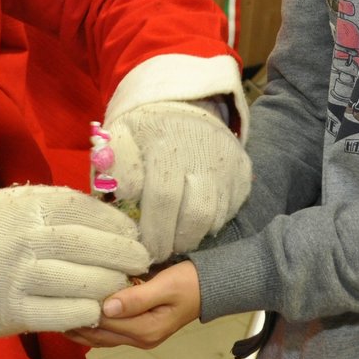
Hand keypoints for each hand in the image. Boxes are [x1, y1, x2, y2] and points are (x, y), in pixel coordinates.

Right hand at [0, 185, 148, 337]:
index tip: (132, 234)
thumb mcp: (16, 206)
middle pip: (85, 245)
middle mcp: (21, 238)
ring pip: (79, 281)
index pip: (82, 210)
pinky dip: (85, 311)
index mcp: (25, 207)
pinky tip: (98, 309)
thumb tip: (111, 219)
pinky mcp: (12, 310)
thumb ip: (55, 206)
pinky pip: (62, 313)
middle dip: (121, 254)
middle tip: (140, 262)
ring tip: (123, 285)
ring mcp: (16, 276)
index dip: (114, 223)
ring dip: (109, 284)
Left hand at [66, 261, 201, 349]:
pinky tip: (78, 315)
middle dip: (74, 323)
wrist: (211, 287)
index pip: (104, 321)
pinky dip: (92, 325)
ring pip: (101, 336)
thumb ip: (136, 298)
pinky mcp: (139, 329)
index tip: (61, 296)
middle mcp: (140, 338)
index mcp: (145, 330)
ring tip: (56, 314)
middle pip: (98, 335)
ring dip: (80, 327)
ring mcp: (140, 336)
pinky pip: (109, 331)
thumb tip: (106, 307)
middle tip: (49, 308)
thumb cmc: (190, 282)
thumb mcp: (165, 286)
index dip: (83, 310)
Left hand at [105, 100, 249, 261]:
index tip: (142, 246)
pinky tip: (193, 224)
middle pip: (192, 213)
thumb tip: (120, 192)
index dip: (152, 229)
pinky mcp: (242, 171)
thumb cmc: (147, 129)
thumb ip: (116, 165)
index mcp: (166, 144)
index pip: (162, 197)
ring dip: (192, 236)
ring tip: (175, 242)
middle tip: (158, 253)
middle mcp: (201, 154)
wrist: (186, 105)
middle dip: (172, 241)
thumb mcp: (122, 136)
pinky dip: (211, 223)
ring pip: (213, 216)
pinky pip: (229, 209)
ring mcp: (225, 163)